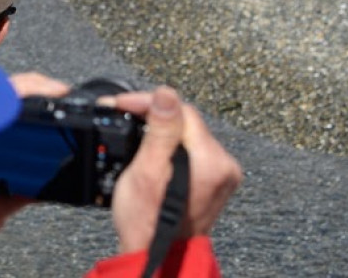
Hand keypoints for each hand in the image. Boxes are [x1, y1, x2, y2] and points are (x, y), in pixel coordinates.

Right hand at [108, 86, 241, 253]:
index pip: (180, 109)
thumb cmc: (147, 220)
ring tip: (135, 127)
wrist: (156, 253)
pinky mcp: (214, 180)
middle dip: (153, 113)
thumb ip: (162, 129)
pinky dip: (171, 143)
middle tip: (125, 112)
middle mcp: (224, 166)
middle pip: (186, 120)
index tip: (124, 103)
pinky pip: (191, 148)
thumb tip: (167, 94)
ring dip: (161, 127)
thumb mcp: (147, 169)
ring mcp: (221, 174)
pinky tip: (153, 146)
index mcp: (211, 160)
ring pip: (188, 133)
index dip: (148, 101)